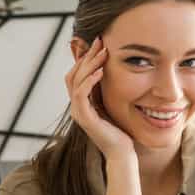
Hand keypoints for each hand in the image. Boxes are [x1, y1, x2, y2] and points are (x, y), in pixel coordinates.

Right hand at [64, 37, 133, 159]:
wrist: (122, 154)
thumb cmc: (121, 131)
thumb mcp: (113, 105)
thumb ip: (107, 91)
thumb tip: (111, 72)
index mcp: (81, 103)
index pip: (76, 74)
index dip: (85, 58)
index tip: (101, 43)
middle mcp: (76, 106)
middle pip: (73, 74)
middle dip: (86, 56)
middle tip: (100, 41)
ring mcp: (78, 112)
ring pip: (75, 81)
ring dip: (89, 64)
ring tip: (103, 52)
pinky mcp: (84, 118)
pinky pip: (81, 94)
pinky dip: (89, 80)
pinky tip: (100, 71)